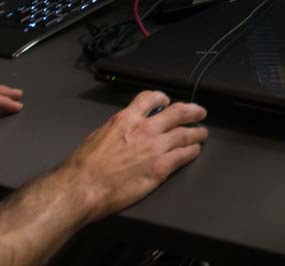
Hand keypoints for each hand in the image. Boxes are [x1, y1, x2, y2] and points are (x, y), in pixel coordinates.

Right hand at [61, 91, 209, 219]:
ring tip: (202, 133)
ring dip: (197, 132)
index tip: (167, 101)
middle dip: (192, 111)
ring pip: (185, 133)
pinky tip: (194, 151)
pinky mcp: (160, 168)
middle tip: (199, 112)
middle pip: (177, 112)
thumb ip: (115, 130)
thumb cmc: (83, 167)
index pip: (150, 98)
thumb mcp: (98, 136)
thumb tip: (120, 132)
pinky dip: (192, 151)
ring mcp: (155, 148)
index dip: (162, 98)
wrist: (82, 187)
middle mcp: (145, 129)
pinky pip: (184, 155)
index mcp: (126, 119)